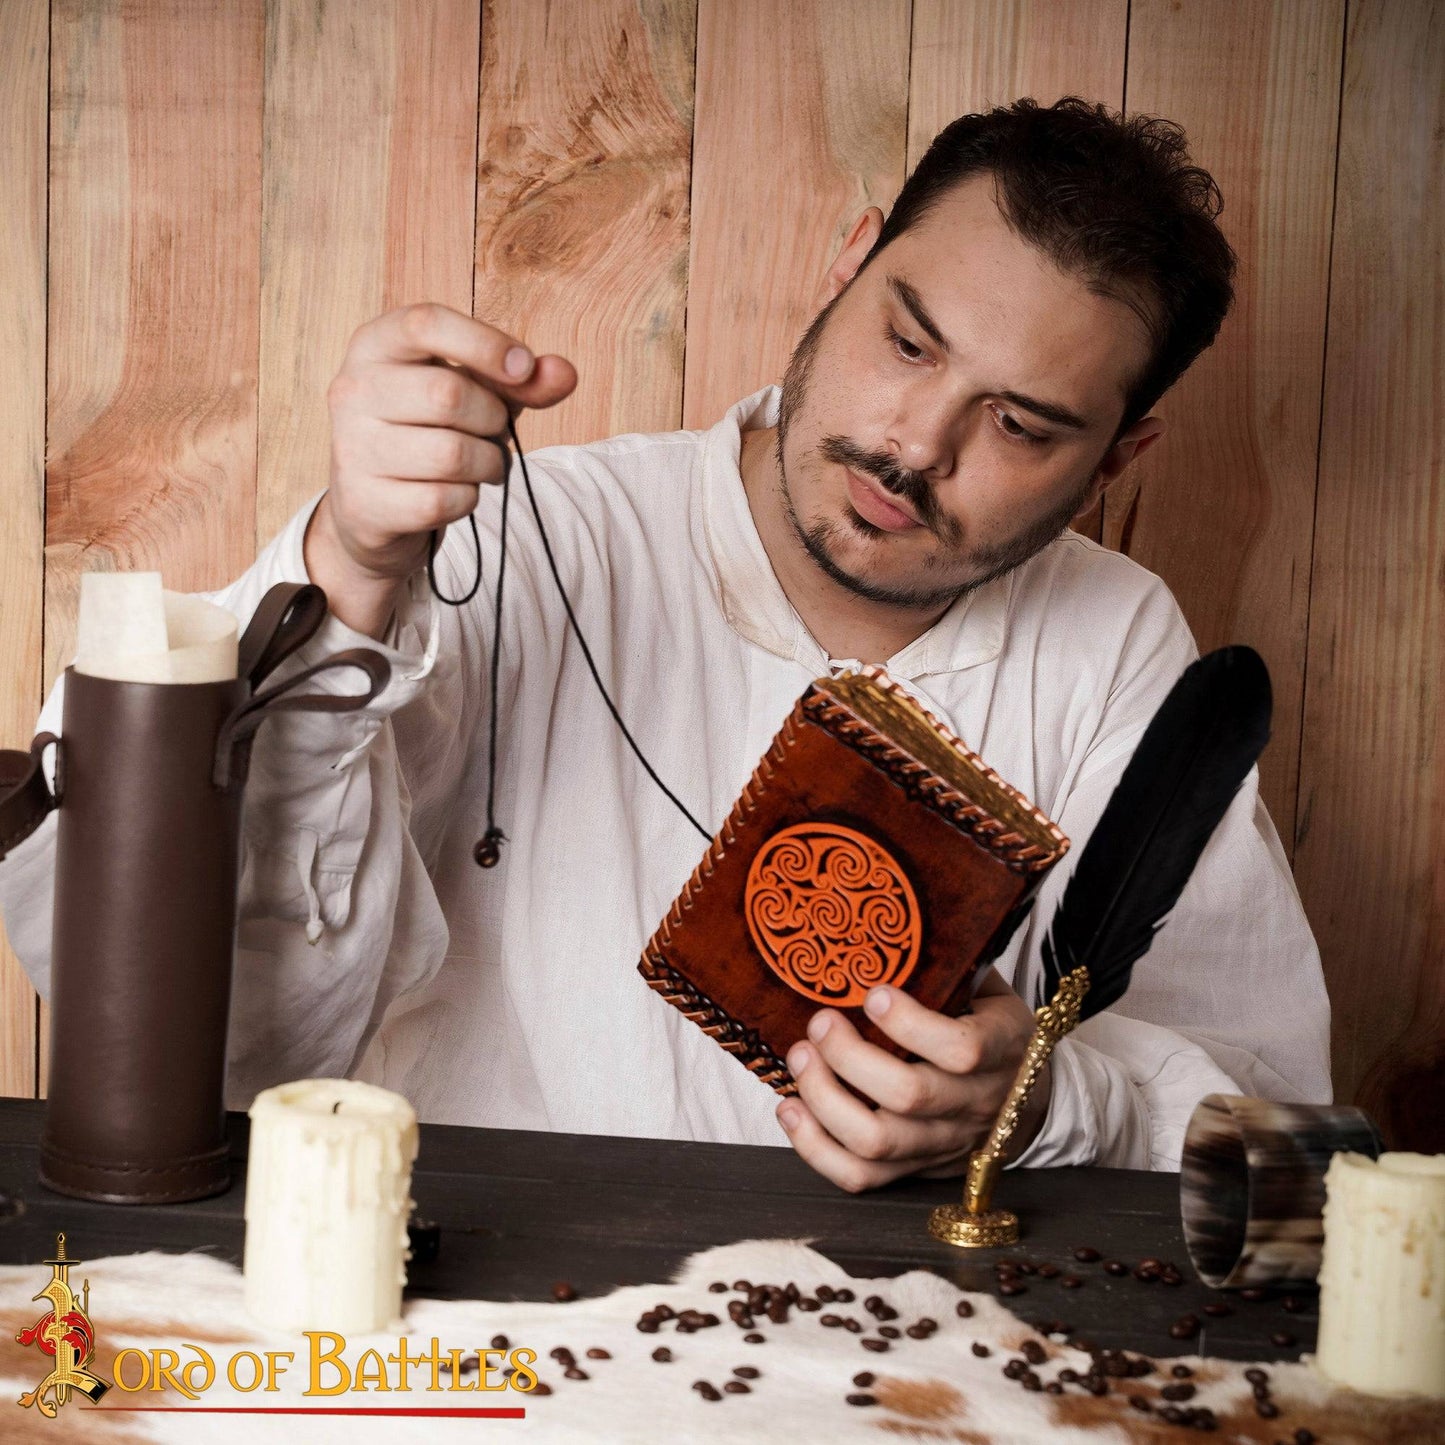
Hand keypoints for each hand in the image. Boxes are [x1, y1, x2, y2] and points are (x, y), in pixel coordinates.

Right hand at [306, 302, 576, 635]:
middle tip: (493, 431)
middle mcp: (353, 389)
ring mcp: (353, 447)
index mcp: (375, 344)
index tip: (524, 368)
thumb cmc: (429, 429)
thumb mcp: (475, 392)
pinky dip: (468, 499)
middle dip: (492, 419)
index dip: (484, 343)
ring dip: (488, 464)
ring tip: (482, 465)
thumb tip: (566, 374)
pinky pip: (444, 500)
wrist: (373, 504)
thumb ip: (520, 380)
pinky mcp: (364, 501)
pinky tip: (457, 493)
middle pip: (448, 394)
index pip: (425, 323)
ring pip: (452, 454)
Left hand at [776, 967, 1046, 1192]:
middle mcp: (974, 1105)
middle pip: (909, 1097)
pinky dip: (815, 1149)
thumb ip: (953, 967)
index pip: (964, 1050)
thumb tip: (891, 924)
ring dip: (825, 1100)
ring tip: (799, 1057)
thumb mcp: (989, 990)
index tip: (873, 994)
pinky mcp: (912, 1171)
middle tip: (818, 1022)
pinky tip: (790, 1109)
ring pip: (877, 1143)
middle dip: (849, 1058)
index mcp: (1003, 1050)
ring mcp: (942, 1144)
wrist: (1022, 1102)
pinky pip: (860, 1178)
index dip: (912, 1025)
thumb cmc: (990, 1028)